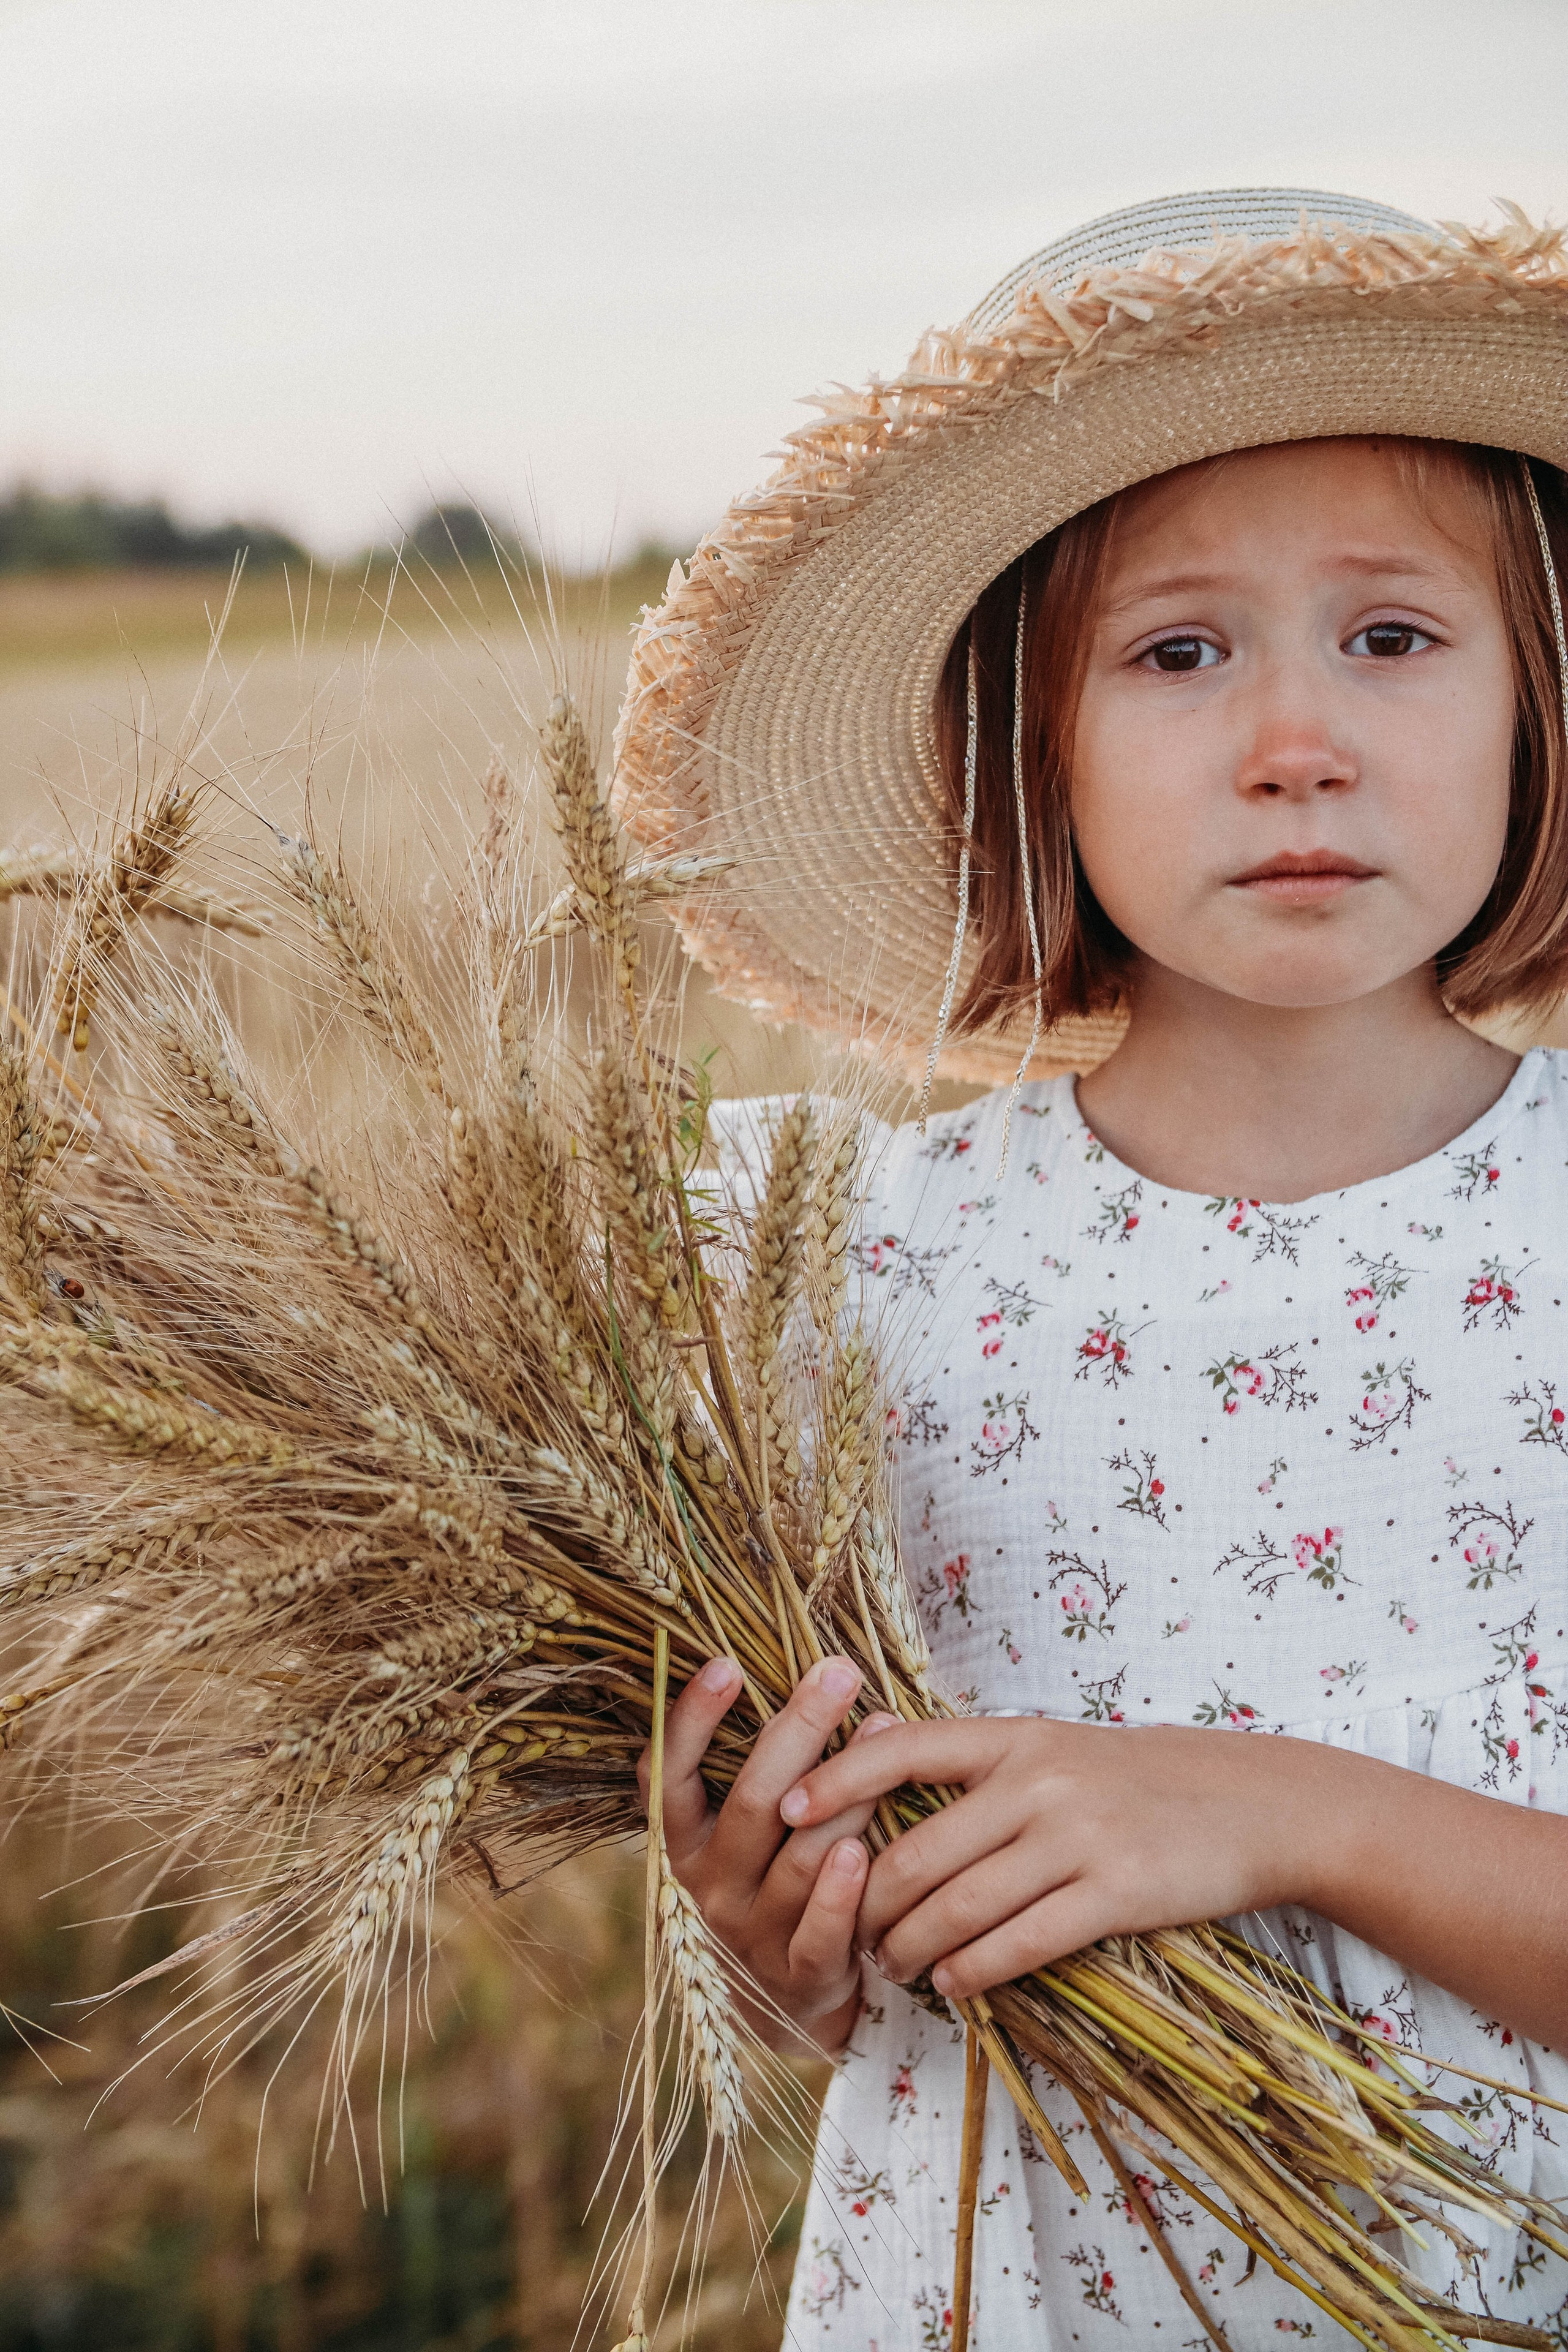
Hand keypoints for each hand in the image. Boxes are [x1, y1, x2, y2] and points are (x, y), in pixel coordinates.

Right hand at [638, 1654, 894, 2055]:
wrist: (783, 2000)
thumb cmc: (772, 1881)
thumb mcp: (745, 1833)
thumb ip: (760, 1771)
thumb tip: (805, 1676)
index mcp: (686, 1843)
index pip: (670, 1776)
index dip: (692, 1722)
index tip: (723, 1664)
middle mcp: (709, 1886)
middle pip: (753, 1803)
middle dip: (798, 1730)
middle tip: (838, 1672)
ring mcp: (753, 1934)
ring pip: (798, 1858)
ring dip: (844, 1794)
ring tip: (881, 1733)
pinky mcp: (800, 1975)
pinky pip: (819, 1931)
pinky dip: (840, 1892)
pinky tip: (862, 1849)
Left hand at [779, 1715, 1347, 2003]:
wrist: (1249, 1803)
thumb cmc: (1135, 1778)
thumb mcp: (1053, 1744)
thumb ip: (971, 1757)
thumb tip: (867, 1751)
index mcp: (1016, 1736)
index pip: (903, 1749)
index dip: (837, 1780)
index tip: (787, 1811)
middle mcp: (1039, 1780)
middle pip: (918, 1850)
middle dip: (868, 1902)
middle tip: (844, 1933)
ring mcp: (1077, 1837)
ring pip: (959, 1905)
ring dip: (910, 1947)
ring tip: (890, 1967)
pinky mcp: (1115, 1893)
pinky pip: (1021, 1942)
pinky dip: (973, 1969)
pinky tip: (952, 1983)